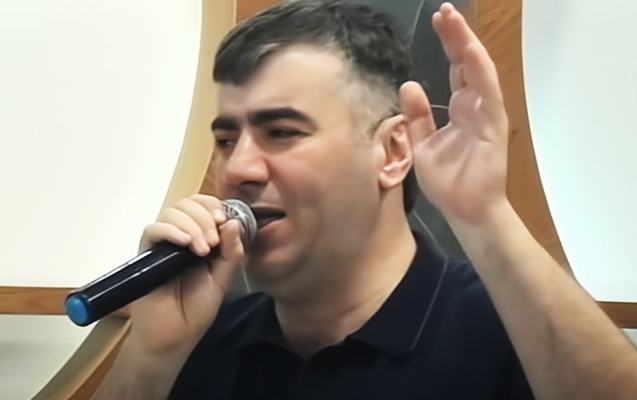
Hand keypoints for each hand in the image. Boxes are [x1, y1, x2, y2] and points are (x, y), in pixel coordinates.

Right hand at [129, 194, 244, 356]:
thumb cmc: (197, 309)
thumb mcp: (222, 278)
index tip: (224, 220)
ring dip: (192, 225)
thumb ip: (231, 252)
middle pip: (187, 204)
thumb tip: (233, 222)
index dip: (214, 206)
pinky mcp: (146, 255)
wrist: (175, 336)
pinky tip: (186, 245)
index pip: (203, 205)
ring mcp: (162, 245)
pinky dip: (172, 231)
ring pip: (171, 213)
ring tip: (202, 249)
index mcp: (200, 238)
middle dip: (205, 217)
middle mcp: (180, 236)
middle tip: (214, 241)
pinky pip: (153, 230)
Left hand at [400, 3, 508, 224]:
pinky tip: (471, 52)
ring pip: (478, 72)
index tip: (437, 21)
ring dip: (467, 45)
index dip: (447, 45)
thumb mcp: (422, 144)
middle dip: (456, 36)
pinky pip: (488, 95)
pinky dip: (480, 72)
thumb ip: (417, 116)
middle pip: (466, 64)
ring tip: (454, 20)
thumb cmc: (448, 181)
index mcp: (459, 110)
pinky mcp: (493, 127)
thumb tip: (408, 85)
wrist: (465, 211)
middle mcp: (475, 107)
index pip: (454, 69)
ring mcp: (486, 115)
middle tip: (445, 11)